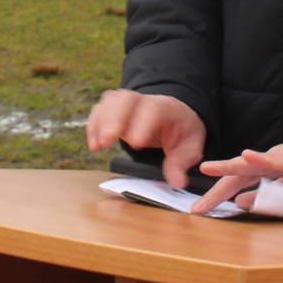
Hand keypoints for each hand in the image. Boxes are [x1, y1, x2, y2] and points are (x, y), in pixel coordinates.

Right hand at [85, 90, 204, 189]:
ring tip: (97, 146)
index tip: (136, 143)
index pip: (153, 110)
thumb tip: (177, 182)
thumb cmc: (182, 131)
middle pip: (126, 99)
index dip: (142, 124)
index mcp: (166, 108)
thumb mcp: (189, 147)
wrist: (176, 116)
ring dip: (100, 122)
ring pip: (111, 102)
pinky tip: (93, 143)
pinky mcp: (115, 109)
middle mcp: (145, 101)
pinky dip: (93, 124)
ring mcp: (128, 103)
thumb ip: (181, 164)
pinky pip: (101, 109)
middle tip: (107, 141)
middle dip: (114, 118)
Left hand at [193, 138, 282, 215]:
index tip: (200, 210)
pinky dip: (261, 158)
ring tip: (208, 167)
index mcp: (268, 168)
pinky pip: (278, 160)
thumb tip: (242, 202)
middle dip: (216, 191)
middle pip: (238, 175)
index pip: (238, 182)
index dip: (218, 195)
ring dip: (229, 166)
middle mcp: (271, 160)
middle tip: (197, 208)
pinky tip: (246, 156)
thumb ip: (268, 195)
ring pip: (252, 164)